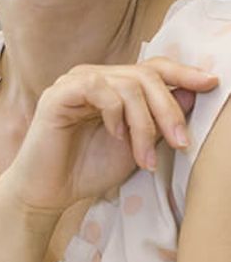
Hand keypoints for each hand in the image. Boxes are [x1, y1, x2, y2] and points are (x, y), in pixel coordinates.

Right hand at [0, 57, 219, 214]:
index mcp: (111, 87)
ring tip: (143, 157)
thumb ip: (159, 120)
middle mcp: (93, 78)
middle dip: (169, 111)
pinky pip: (99, 88)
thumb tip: (193, 94)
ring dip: (145, 123)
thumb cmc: (87, 170)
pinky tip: (114, 136)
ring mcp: (74, 83)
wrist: (49, 193)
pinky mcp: (58, 94)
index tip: (212, 84)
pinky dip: (115, 113)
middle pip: (146, 75)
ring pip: (128, 84)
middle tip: (181, 143)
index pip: (152, 68)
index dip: (184, 73)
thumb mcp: (137, 145)